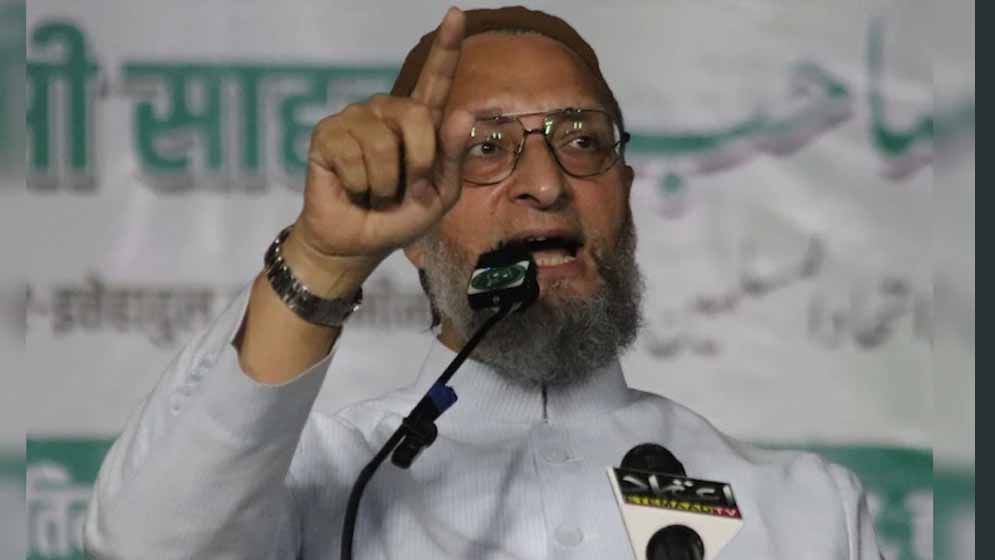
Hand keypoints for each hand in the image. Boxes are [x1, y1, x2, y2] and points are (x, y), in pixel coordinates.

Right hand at [292, 7, 474, 268]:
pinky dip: (361, 185)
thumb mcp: (441, 193)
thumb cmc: (401, 217)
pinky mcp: (327, 133)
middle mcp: (387, 111)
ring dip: (387, 184)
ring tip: (376, 193)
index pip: (435, 80)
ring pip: (384, 144)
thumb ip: (453, 155)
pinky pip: (353, 157)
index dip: (447, 48)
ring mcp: (355, 118)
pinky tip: (353, 189)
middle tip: (407, 191)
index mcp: (419, 122)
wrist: (359, 243)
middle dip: (419, 166)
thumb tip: (465, 110)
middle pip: (416, 118)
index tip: (456, 14)